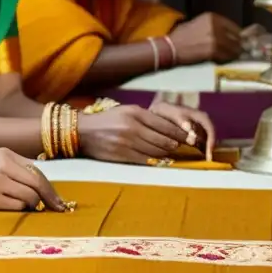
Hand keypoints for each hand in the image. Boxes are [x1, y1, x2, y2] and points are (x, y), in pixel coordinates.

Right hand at [0, 148, 65, 211]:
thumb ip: (17, 168)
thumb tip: (44, 185)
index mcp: (5, 154)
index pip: (37, 170)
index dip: (50, 187)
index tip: (58, 200)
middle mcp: (2, 166)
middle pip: (37, 183)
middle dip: (50, 198)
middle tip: (58, 209)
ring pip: (29, 197)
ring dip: (31, 205)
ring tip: (22, 206)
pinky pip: (16, 207)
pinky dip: (19, 210)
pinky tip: (12, 209)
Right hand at [78, 103, 216, 163]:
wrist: (83, 132)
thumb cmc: (106, 120)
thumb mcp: (125, 111)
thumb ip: (144, 117)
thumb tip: (167, 127)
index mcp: (135, 113)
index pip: (164, 124)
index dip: (179, 133)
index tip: (188, 137)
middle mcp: (133, 127)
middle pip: (163, 139)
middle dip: (176, 144)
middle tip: (185, 147)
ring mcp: (128, 142)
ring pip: (156, 151)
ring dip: (167, 154)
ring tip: (174, 153)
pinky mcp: (123, 155)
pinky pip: (145, 160)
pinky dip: (155, 161)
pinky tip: (160, 160)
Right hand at [169, 12, 241, 63]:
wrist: (170, 47)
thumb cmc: (180, 36)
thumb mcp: (197, 23)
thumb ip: (212, 26)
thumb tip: (226, 33)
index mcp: (212, 17)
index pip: (233, 26)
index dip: (237, 35)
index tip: (237, 40)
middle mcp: (216, 26)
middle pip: (236, 37)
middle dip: (237, 44)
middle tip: (236, 50)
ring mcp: (216, 38)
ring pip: (234, 48)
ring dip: (233, 53)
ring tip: (231, 56)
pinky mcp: (213, 51)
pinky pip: (227, 56)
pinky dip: (227, 59)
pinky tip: (224, 59)